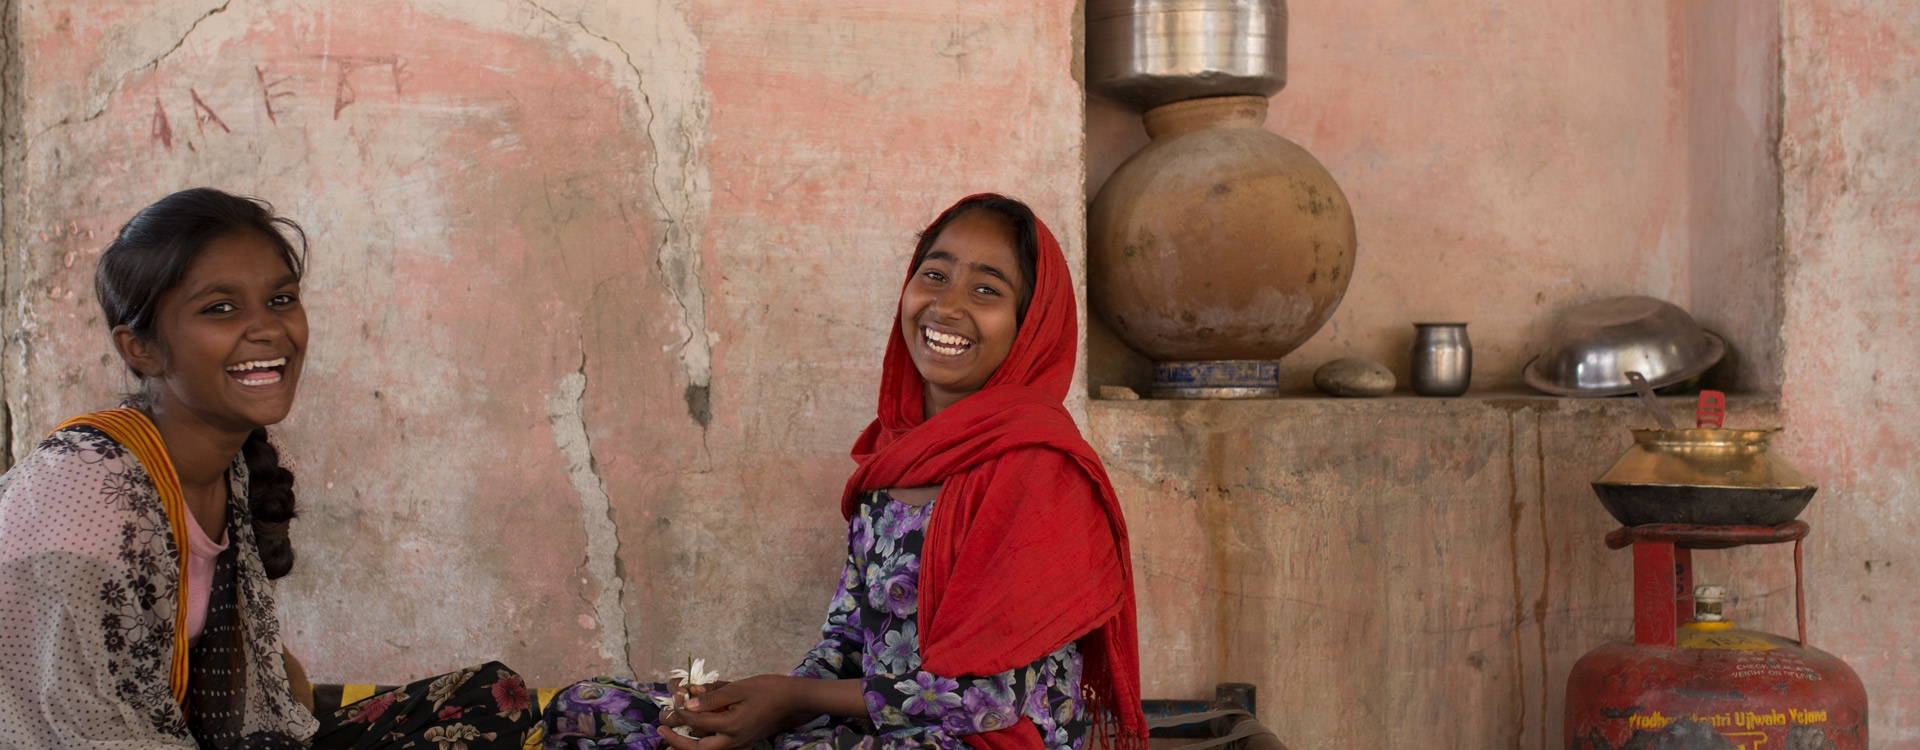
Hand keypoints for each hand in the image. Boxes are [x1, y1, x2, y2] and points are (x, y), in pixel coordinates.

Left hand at [658, 675, 797, 749]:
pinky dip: (702, 742)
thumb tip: (688, 701)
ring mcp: (739, 744)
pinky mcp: (742, 742)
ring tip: (669, 737)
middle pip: (698, 748)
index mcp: (732, 725)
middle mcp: (734, 740)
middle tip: (661, 730)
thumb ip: (713, 696)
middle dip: (677, 742)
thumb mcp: (739, 688)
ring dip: (688, 745)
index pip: (698, 720)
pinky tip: (694, 734)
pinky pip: (717, 746)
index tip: (674, 699)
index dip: (683, 710)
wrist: (791, 699)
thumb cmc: (767, 689)